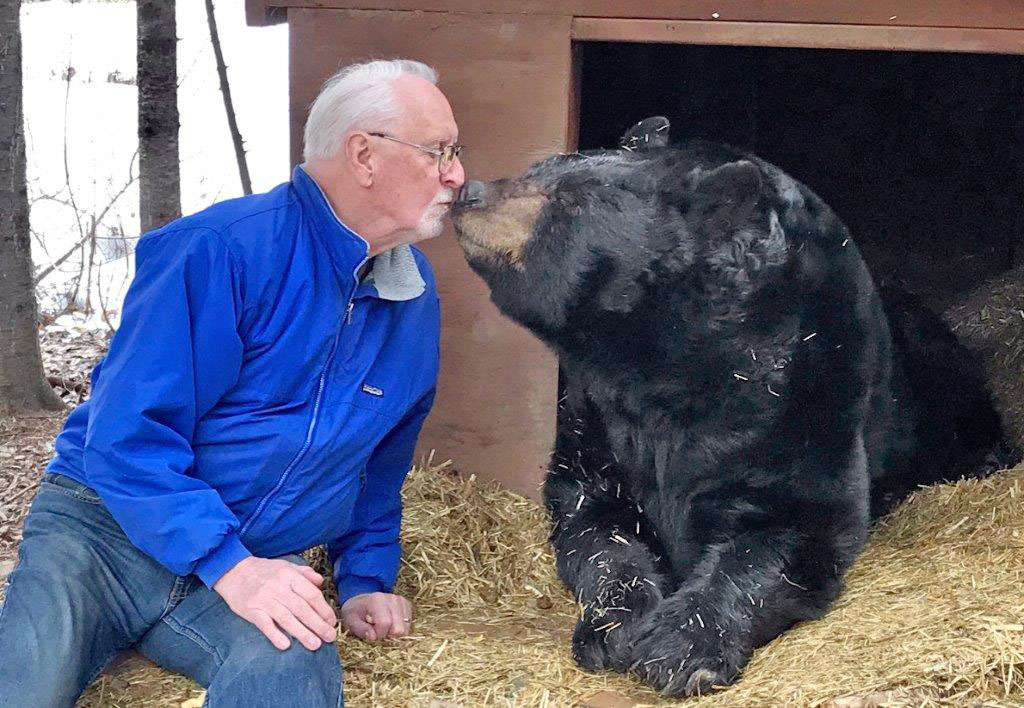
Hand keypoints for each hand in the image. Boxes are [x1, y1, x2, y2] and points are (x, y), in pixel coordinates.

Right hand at [213, 556, 337, 650]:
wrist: (233, 571)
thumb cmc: (264, 571)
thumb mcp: (286, 566)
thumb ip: (305, 574)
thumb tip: (321, 583)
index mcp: (289, 576)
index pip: (311, 595)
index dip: (324, 610)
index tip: (332, 622)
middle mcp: (278, 587)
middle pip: (302, 609)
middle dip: (318, 625)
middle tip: (329, 637)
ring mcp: (264, 599)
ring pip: (287, 618)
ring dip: (302, 633)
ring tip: (315, 644)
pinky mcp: (251, 610)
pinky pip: (265, 625)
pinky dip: (275, 635)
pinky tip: (286, 646)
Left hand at [340, 592, 412, 641]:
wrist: (360, 601)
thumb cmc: (355, 612)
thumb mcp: (350, 621)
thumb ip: (360, 629)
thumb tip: (373, 637)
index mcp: (377, 600)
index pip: (385, 623)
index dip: (379, 634)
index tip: (371, 634)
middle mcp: (392, 598)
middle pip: (398, 628)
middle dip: (388, 635)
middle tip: (378, 631)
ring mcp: (401, 600)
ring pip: (405, 627)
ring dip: (394, 631)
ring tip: (383, 627)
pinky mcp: (406, 604)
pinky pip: (408, 623)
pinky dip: (399, 627)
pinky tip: (390, 623)